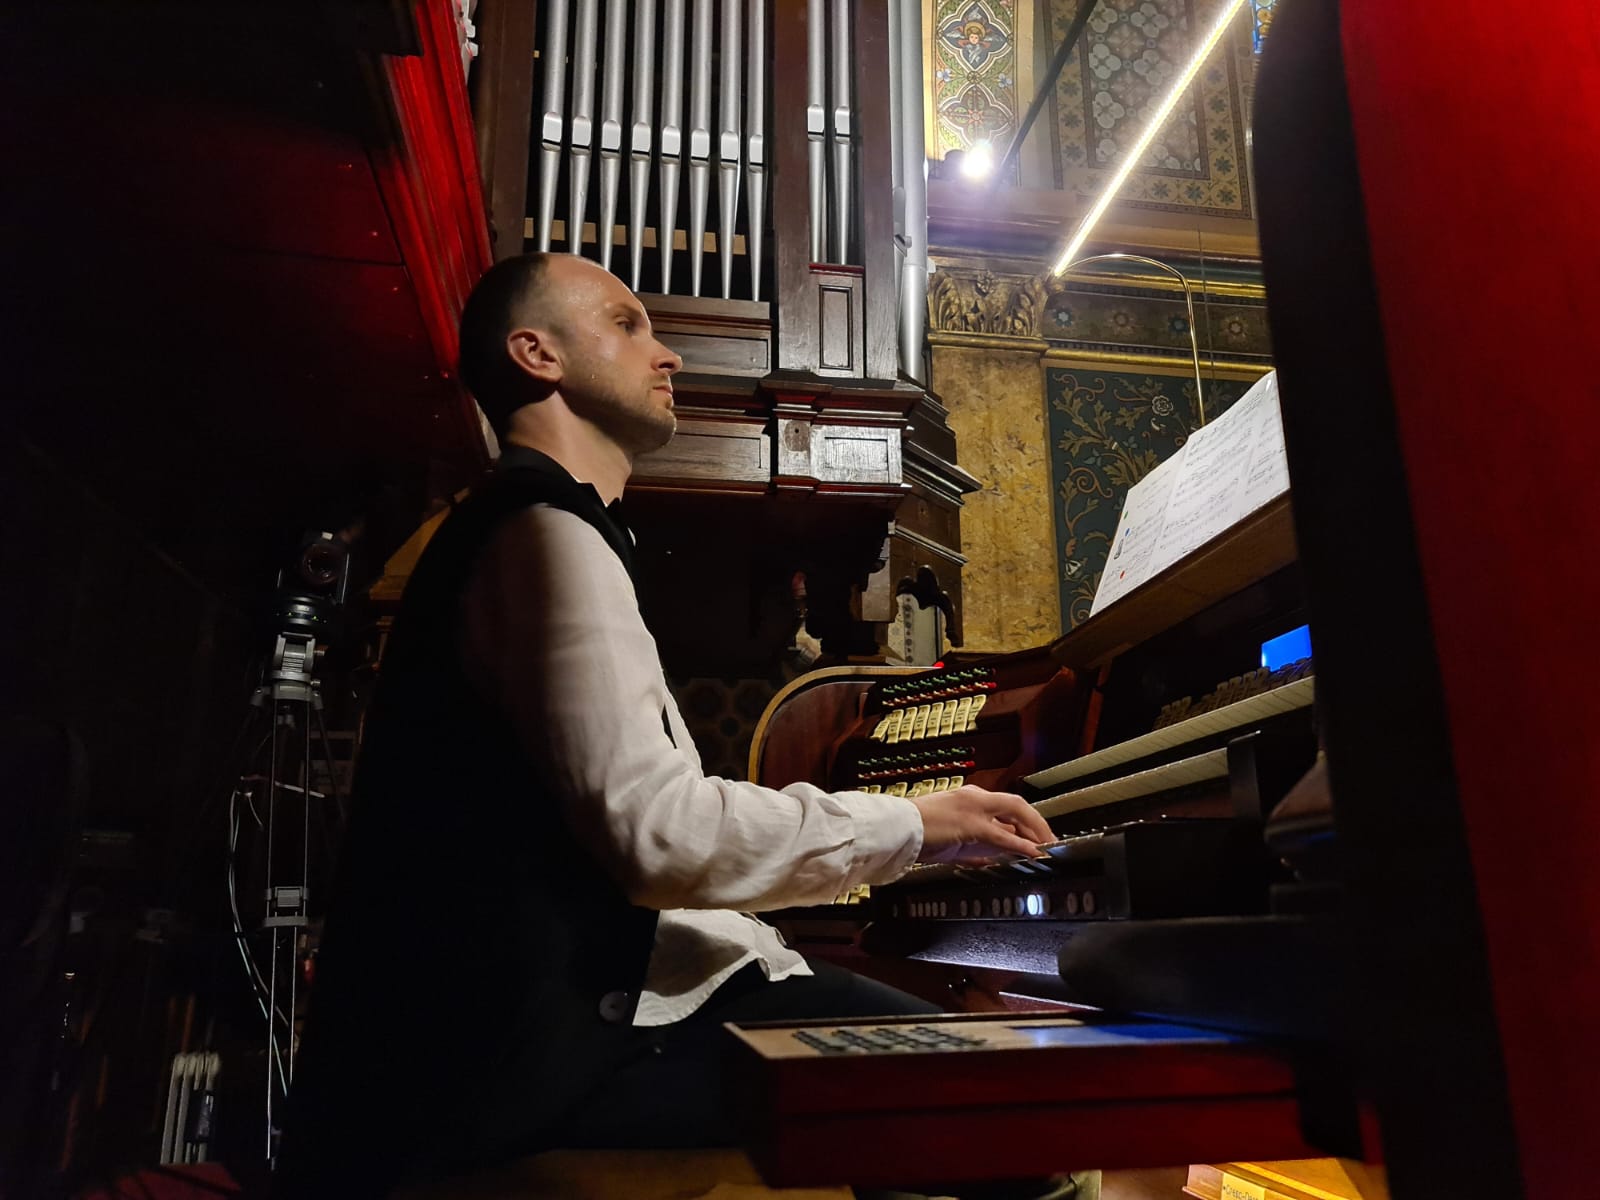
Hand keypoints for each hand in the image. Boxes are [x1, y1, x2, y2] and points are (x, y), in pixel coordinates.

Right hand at [910, 785, 1052, 863]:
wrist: (896, 828)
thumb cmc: (915, 833)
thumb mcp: (950, 838)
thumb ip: (972, 847)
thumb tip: (991, 859)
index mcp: (968, 798)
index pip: (1005, 805)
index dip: (1025, 820)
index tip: (1036, 834)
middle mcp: (974, 798)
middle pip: (1016, 804)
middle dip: (1037, 822)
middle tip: (1050, 840)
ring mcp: (973, 808)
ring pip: (1016, 812)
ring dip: (1036, 829)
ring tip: (1049, 845)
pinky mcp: (970, 824)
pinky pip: (1003, 834)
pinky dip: (1022, 844)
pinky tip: (1035, 852)